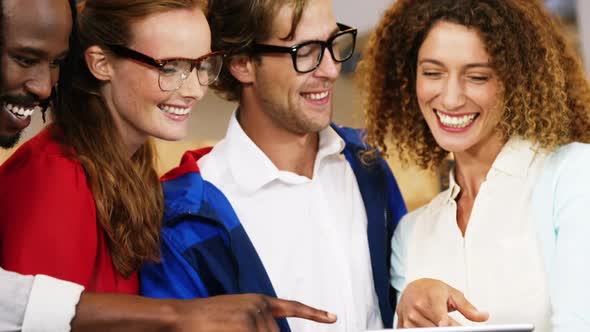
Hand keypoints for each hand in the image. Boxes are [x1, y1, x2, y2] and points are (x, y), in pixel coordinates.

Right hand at [172, 293, 336, 331]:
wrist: (182, 317)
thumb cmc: (205, 319)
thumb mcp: (235, 315)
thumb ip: (256, 323)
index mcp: (258, 300)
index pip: (291, 307)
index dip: (313, 313)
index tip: (332, 318)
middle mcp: (259, 305)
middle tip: (236, 331)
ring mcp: (253, 316)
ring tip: (230, 330)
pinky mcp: (245, 326)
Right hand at [396, 278, 488, 327]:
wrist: (412, 288)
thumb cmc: (432, 290)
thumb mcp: (452, 293)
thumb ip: (467, 307)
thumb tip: (483, 316)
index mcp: (431, 296)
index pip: (438, 312)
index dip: (442, 320)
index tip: (444, 323)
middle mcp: (418, 306)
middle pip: (437, 326)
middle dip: (448, 328)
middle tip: (453, 326)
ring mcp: (409, 317)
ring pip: (428, 331)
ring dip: (437, 329)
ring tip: (441, 322)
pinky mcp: (404, 324)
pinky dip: (426, 330)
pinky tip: (430, 324)